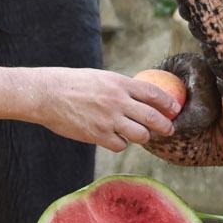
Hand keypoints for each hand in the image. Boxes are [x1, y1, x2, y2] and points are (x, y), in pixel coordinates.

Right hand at [19, 68, 178, 151]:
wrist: (47, 94)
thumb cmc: (72, 84)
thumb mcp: (100, 77)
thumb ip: (120, 87)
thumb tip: (139, 97)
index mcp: (119, 83)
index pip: (153, 93)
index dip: (168, 103)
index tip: (175, 109)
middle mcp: (118, 101)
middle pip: (153, 117)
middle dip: (165, 126)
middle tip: (169, 129)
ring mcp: (109, 119)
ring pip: (140, 135)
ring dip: (142, 137)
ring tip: (138, 135)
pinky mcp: (98, 135)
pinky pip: (120, 145)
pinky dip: (121, 143)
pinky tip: (114, 139)